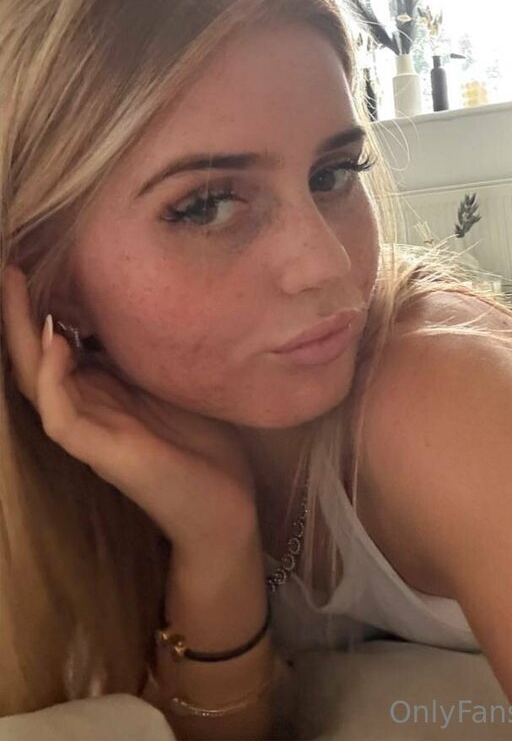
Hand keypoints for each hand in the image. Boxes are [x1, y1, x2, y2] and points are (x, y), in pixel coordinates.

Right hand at [1, 263, 260, 553]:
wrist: (224, 511)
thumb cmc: (205, 444)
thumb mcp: (176, 383)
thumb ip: (150, 354)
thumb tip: (142, 302)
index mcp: (102, 392)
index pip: (57, 346)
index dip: (41, 308)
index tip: (29, 265)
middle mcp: (88, 409)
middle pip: (36, 356)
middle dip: (18, 313)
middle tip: (7, 268)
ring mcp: (92, 433)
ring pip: (36, 381)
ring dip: (24, 336)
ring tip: (16, 289)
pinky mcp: (104, 454)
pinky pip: (62, 418)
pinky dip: (52, 381)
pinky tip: (56, 345)